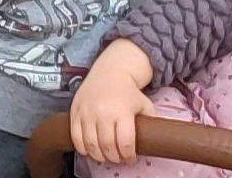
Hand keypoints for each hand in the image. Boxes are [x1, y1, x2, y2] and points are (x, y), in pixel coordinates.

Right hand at [70, 40, 155, 166]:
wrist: (110, 71)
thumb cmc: (128, 91)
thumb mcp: (144, 104)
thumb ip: (150, 121)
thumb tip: (156, 139)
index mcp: (122, 111)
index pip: (125, 143)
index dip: (128, 156)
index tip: (130, 159)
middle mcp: (103, 112)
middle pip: (107, 146)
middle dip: (114, 158)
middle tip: (118, 159)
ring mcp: (87, 112)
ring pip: (90, 144)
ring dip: (98, 156)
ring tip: (105, 156)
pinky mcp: (75, 111)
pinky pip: (75, 137)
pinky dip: (82, 148)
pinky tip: (90, 150)